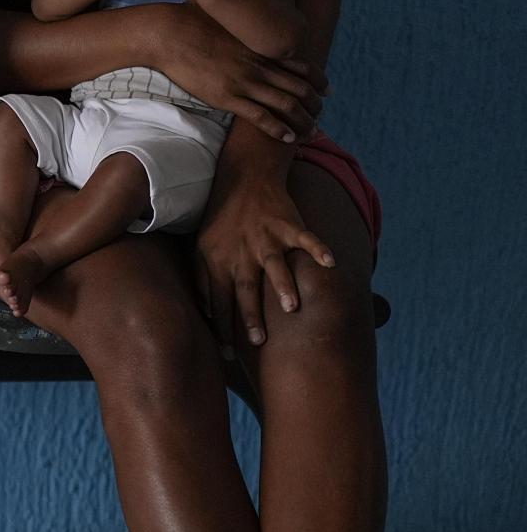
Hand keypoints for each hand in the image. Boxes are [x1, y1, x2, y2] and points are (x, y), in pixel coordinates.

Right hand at [155, 5, 320, 142]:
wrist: (167, 33)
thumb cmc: (195, 17)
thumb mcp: (233, 0)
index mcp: (262, 47)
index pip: (301, 66)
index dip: (318, 81)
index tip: (326, 91)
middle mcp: (259, 66)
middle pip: (300, 89)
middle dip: (314, 106)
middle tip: (319, 117)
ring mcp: (244, 82)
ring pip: (286, 106)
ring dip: (303, 121)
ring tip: (309, 132)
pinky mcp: (227, 97)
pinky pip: (261, 117)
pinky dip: (278, 130)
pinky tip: (288, 138)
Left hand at [195, 166, 335, 347]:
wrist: (242, 177)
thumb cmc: (221, 220)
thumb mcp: (202, 248)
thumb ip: (204, 280)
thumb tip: (206, 312)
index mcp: (219, 261)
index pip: (218, 300)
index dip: (221, 327)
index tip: (226, 354)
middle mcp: (241, 252)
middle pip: (244, 288)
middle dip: (250, 315)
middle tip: (257, 342)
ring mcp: (265, 237)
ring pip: (273, 264)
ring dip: (283, 285)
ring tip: (292, 308)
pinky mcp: (287, 223)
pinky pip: (304, 237)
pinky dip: (318, 248)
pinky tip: (330, 262)